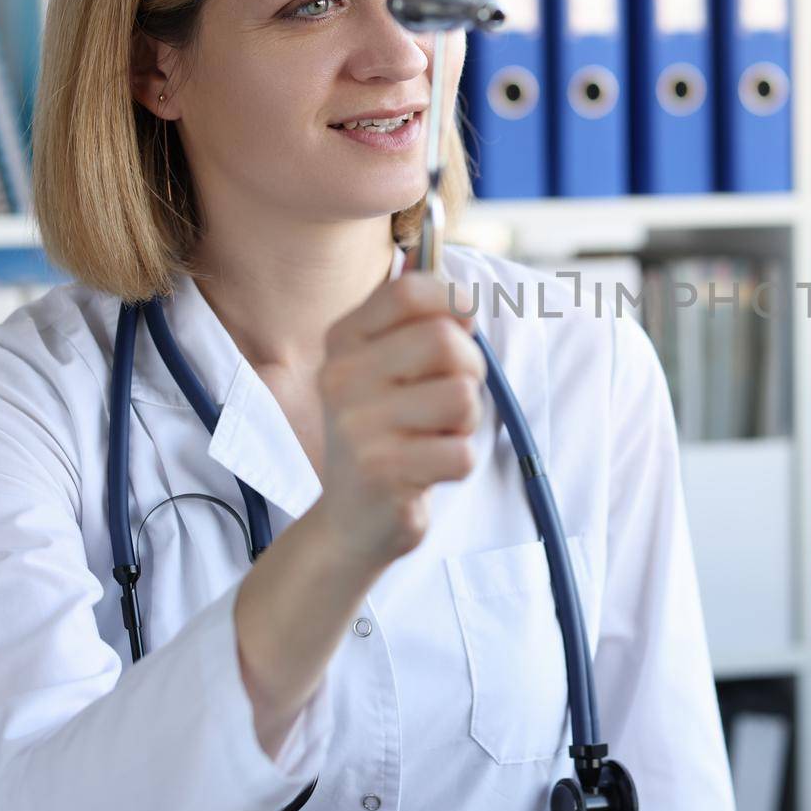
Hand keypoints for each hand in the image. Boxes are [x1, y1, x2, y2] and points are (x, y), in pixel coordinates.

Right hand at [312, 273, 484, 567]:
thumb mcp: (389, 369)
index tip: (463, 322)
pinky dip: (458, 463)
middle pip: (444, 340)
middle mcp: (341, 377)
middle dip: (470, 368)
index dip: (452, 300)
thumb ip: (422, 326)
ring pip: (461, 397)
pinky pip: (462, 453)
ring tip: (434, 435)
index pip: (408, 291)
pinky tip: (427, 469)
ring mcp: (358, 426)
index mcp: (343, 341)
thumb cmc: (385, 431)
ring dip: (465, 422)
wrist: (349, 518)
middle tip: (453, 396)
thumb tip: (465, 300)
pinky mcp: (381, 471)